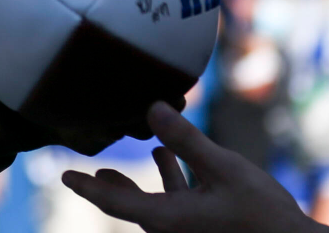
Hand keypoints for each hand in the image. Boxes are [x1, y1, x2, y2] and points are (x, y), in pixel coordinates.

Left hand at [61, 102, 319, 232]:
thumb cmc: (262, 214)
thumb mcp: (224, 168)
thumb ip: (186, 140)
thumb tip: (151, 108)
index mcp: (168, 221)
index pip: (114, 204)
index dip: (87, 187)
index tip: (65, 176)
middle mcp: (173, 231)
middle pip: (130, 208)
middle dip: (111, 189)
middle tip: (91, 172)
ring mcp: (190, 232)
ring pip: (156, 206)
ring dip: (144, 184)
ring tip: (135, 162)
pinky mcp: (208, 229)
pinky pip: (179, 207)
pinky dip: (172, 184)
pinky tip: (175, 160)